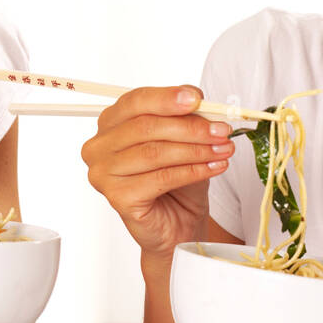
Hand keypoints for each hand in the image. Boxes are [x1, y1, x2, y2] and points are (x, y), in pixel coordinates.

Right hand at [80, 85, 233, 269]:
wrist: (177, 225)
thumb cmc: (176, 181)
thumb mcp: (184, 140)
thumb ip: (185, 117)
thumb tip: (198, 99)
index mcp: (110, 123)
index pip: (135, 101)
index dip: (167, 98)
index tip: (197, 98)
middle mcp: (99, 146)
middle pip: (145, 127)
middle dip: (190, 127)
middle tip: (222, 130)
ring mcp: (103, 174)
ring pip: (154, 153)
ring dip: (196, 150)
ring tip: (224, 149)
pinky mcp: (117, 197)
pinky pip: (160, 178)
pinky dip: (192, 171)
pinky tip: (213, 167)